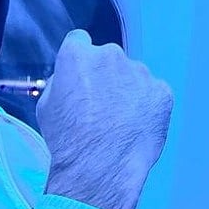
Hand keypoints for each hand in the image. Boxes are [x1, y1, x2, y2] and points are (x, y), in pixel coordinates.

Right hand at [37, 30, 172, 208]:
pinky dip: (147, 105)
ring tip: (121, 122)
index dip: (80, 60)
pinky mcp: (162, 91)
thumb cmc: (68, 140)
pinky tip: (137, 126)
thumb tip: (73, 77)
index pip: (79, 41)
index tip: (82, 75)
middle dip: (106, 75)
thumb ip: (62, 81)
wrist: (101, 167)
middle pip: (108, 58)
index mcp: (78, 55)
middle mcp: (111, 55)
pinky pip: (153, 92)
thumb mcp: (46, 105)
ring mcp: (140, 72)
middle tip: (102, 106)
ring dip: (128, 90)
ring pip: (133, 75)